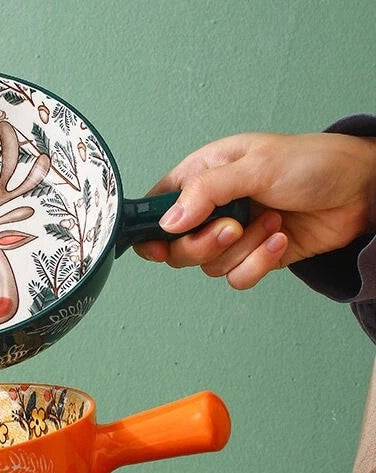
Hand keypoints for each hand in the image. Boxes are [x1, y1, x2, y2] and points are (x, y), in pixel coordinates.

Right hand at [134, 132, 375, 288]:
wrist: (362, 191)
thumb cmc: (313, 162)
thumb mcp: (256, 165)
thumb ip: (206, 191)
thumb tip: (168, 221)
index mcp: (201, 178)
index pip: (155, 209)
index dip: (150, 232)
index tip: (161, 243)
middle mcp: (210, 209)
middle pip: (177, 249)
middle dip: (205, 245)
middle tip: (234, 227)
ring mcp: (231, 236)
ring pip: (208, 266)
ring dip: (243, 249)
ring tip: (271, 221)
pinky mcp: (252, 257)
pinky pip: (236, 277)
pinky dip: (259, 263)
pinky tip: (279, 239)